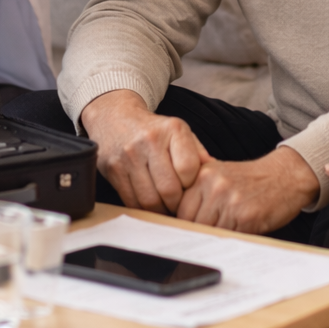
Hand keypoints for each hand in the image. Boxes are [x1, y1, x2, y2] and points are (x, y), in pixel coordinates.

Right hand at [80, 90, 209, 213]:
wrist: (115, 117)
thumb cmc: (154, 130)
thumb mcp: (179, 132)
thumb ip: (198, 153)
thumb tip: (215, 173)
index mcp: (172, 129)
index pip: (188, 169)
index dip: (190, 185)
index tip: (188, 188)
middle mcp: (149, 140)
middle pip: (169, 189)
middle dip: (176, 204)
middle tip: (178, 206)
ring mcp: (129, 155)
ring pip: (149, 200)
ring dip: (160, 210)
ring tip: (165, 207)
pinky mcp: (113, 169)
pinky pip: (131, 201)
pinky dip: (142, 209)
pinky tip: (148, 204)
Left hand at [176, 147, 319, 233]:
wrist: (285, 176)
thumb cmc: (251, 180)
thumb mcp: (221, 176)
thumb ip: (200, 193)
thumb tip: (178, 221)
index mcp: (204, 174)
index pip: (180, 209)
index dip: (185, 223)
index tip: (191, 229)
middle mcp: (215, 185)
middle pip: (191, 222)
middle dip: (199, 232)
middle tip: (212, 232)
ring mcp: (230, 200)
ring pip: (208, 232)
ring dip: (216, 237)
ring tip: (228, 228)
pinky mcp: (245, 216)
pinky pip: (229, 238)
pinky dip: (232, 239)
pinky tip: (240, 230)